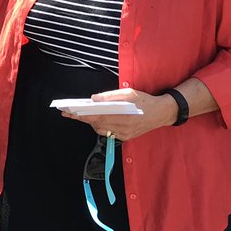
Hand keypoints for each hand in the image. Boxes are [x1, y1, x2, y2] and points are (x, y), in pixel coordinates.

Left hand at [59, 88, 178, 140]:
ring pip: (101, 130)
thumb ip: (110, 96)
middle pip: (97, 124)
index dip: (82, 115)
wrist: (162, 113)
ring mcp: (125, 135)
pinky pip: (108, 133)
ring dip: (91, 122)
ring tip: (82, 114)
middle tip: (69, 112)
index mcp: (124, 116)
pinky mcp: (126, 138)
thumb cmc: (144, 100)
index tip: (70, 112)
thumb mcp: (128, 93)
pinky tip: (97, 119)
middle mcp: (124, 128)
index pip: (98, 117)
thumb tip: (94, 99)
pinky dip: (101, 126)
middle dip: (82, 118)